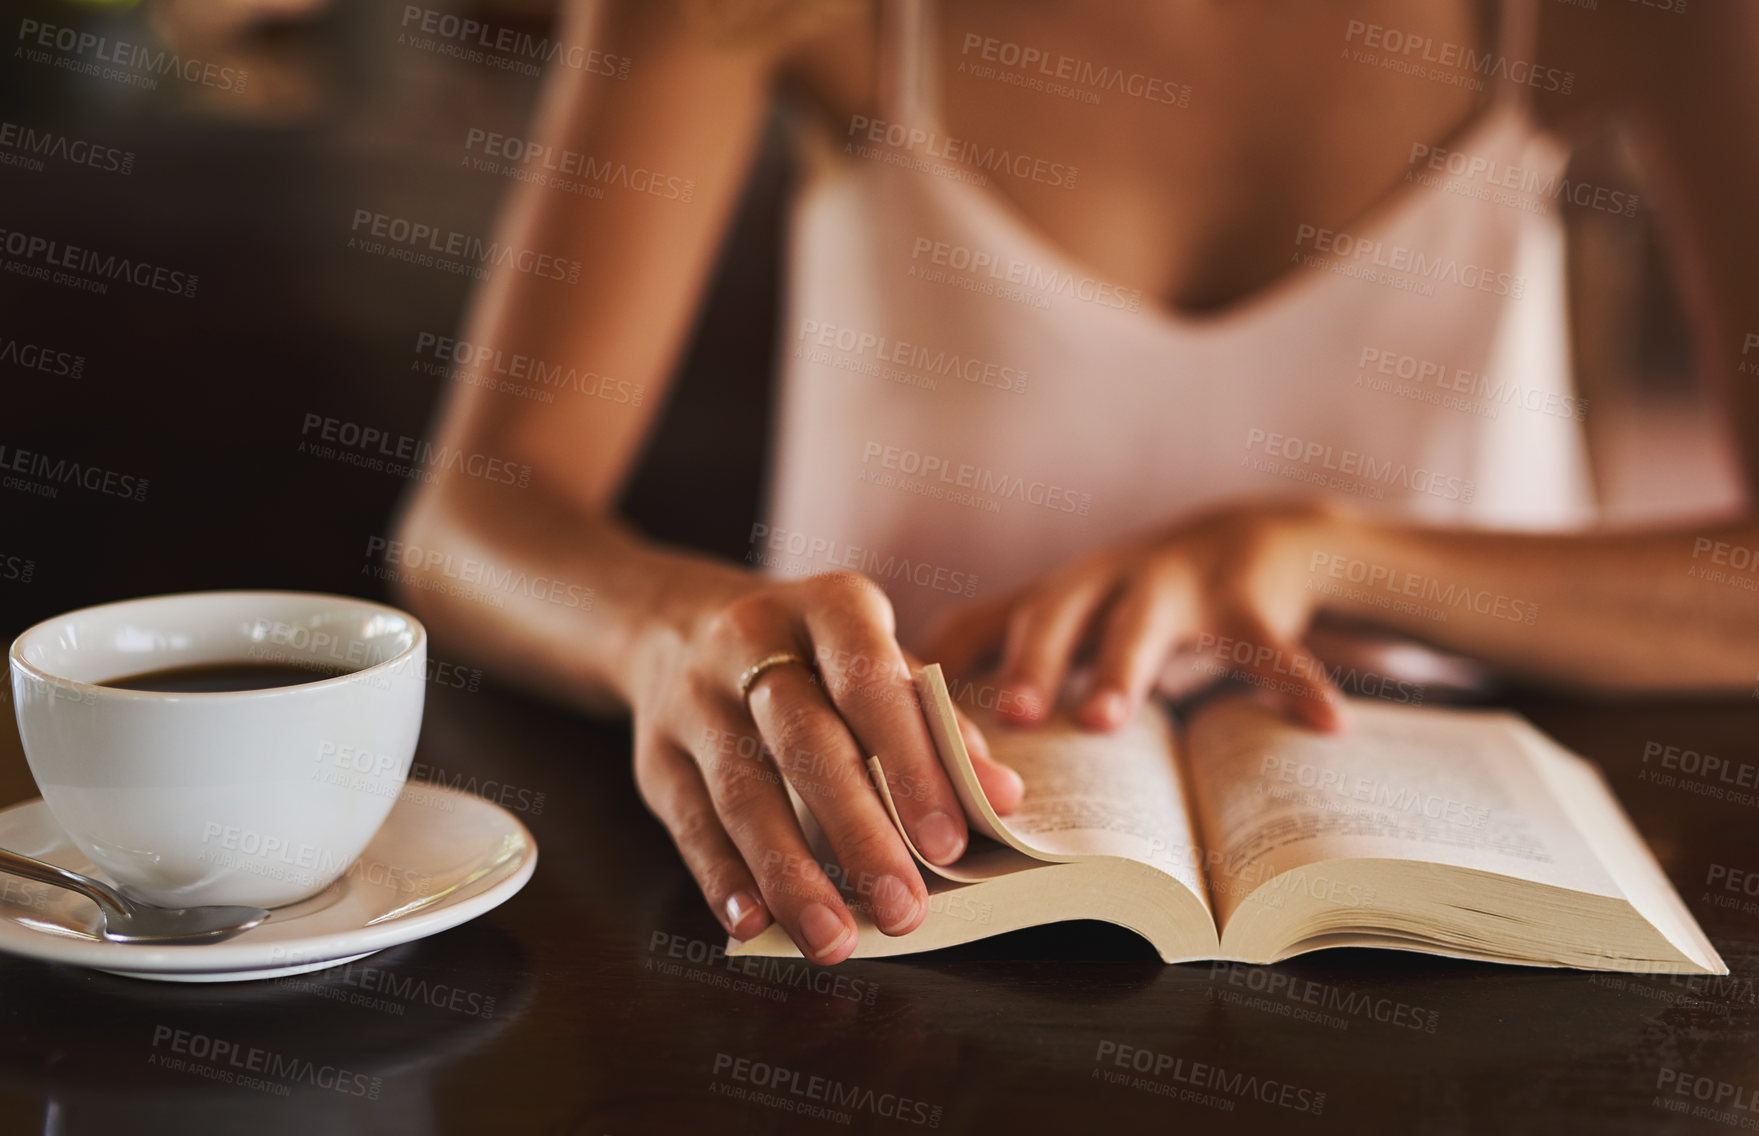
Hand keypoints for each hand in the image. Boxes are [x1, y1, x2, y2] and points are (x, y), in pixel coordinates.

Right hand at [628, 570, 1024, 962]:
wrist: (675, 624)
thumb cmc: (812, 657)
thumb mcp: (875, 661)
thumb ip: (936, 724)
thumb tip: (1000, 797)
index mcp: (828, 607)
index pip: (870, 683)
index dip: (911, 764)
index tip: (949, 845)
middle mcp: (750, 642)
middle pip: (805, 742)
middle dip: (858, 832)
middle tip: (903, 910)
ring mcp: (692, 698)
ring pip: (742, 791)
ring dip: (791, 873)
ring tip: (835, 940)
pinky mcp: (654, 753)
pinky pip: (690, 822)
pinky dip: (723, 877)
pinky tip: (755, 923)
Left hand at [929, 500, 1353, 733]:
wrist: (1260, 537)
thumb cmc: (1140, 596)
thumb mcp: (1072, 611)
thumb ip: (996, 639)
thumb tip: (906, 697)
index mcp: (1059, 592)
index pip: (991, 621)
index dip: (953, 664)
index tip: (914, 714)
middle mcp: (1109, 578)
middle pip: (1056, 610)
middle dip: (1027, 659)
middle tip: (1004, 712)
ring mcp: (1179, 585)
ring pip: (1144, 626)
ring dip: (1121, 670)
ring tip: (1101, 719)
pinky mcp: (1250, 601)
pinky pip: (1272, 649)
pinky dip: (1298, 687)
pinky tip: (1326, 727)